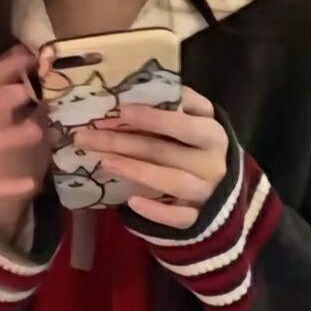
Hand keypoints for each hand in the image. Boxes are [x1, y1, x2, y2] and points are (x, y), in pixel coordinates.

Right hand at [0, 44, 49, 240]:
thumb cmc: (14, 154)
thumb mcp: (26, 124)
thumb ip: (35, 99)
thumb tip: (50, 64)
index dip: (5, 67)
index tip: (31, 57)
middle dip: (0, 98)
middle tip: (25, 91)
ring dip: (8, 135)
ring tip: (36, 131)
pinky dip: (10, 184)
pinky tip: (31, 184)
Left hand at [71, 86, 227, 228]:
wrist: (224, 188)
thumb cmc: (198, 146)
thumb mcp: (195, 123)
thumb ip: (173, 109)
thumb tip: (131, 92)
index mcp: (212, 134)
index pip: (185, 123)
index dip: (154, 117)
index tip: (122, 110)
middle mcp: (213, 162)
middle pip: (165, 150)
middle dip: (123, 142)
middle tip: (86, 136)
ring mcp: (207, 191)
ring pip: (172, 181)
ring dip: (135, 170)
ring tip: (103, 161)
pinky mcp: (199, 218)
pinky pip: (179, 217)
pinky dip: (156, 211)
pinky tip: (131, 202)